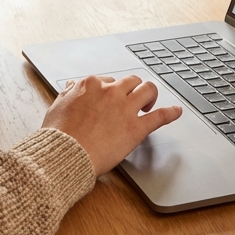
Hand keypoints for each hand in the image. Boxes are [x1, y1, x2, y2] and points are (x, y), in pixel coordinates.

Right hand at [41, 75, 182, 174]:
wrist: (66, 154)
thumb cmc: (59, 134)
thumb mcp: (57, 105)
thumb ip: (68, 93)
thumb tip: (73, 86)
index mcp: (90, 85)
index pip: (108, 81)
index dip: (110, 91)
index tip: (111, 99)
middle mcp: (110, 92)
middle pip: (130, 81)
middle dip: (132, 88)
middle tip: (132, 99)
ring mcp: (125, 109)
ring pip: (147, 89)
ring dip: (150, 94)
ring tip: (148, 103)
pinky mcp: (136, 128)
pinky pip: (160, 116)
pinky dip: (171, 113)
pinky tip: (177, 112)